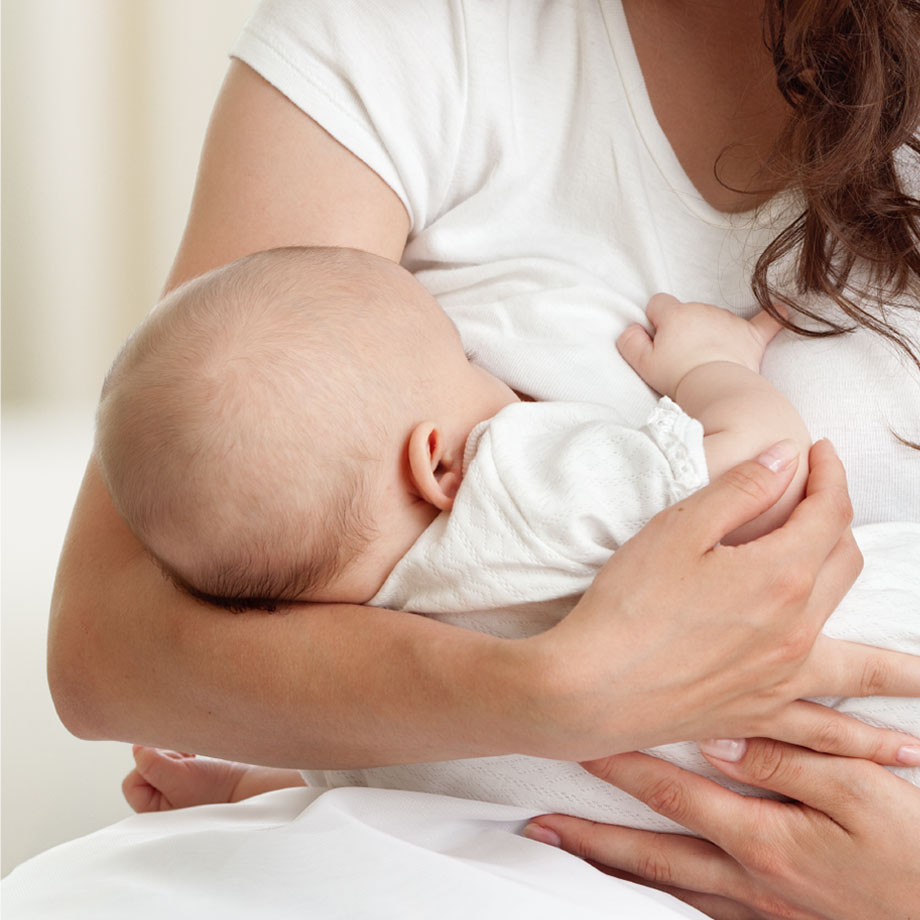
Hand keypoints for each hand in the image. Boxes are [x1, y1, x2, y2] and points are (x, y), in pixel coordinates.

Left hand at [523, 739, 919, 918]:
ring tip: (565, 855)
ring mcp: (754, 908)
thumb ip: (787, 760)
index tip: (577, 743)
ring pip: (663, 886)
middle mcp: (744, 878)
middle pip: (648, 853)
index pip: (670, 795)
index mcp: (761, 839)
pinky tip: (635, 891)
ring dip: (609, 868)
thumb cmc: (910, 849)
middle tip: (537, 825)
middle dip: (588, 837)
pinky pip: (695, 911)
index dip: (620, 766)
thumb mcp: (861, 789)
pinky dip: (655, 898)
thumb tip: (717, 740)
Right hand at [524, 439, 919, 761]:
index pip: (829, 512)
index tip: (819, 453)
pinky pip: (830, 729)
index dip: (830, 475)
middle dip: (841, 525)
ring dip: (902, 665)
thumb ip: (740, 489)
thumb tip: (788, 458)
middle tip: (826, 503)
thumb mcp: (677, 528)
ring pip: (864, 661)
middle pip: (845, 566)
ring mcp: (784, 678)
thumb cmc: (627, 603)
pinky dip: (867, 739)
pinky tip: (896, 753)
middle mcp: (797, 628)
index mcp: (780, 574)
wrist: (590, 687)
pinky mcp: (760, 714)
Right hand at [617, 294, 780, 397]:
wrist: (717, 387)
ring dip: (710, 332)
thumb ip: (630, 341)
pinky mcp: (751, 335)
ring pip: (715, 318)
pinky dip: (772, 317)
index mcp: (676, 314)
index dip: (655, 322)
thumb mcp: (643, 363)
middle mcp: (703, 310)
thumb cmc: (678, 377)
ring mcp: (729, 321)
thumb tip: (632, 328)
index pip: (658, 303)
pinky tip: (781, 311)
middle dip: (684, 328)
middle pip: (688, 311)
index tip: (659, 341)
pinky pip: (767, 321)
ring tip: (706, 359)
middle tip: (682, 357)